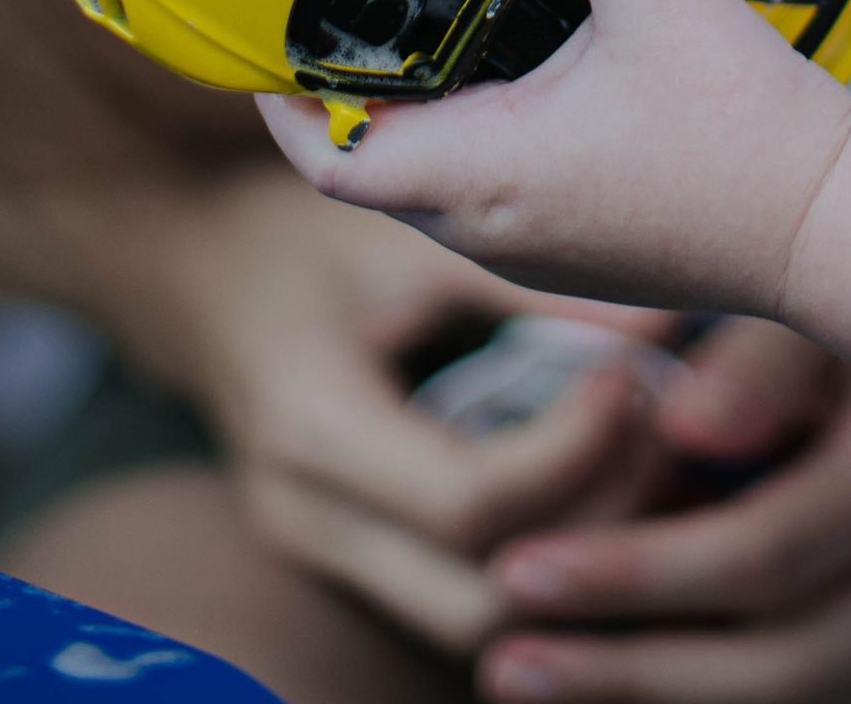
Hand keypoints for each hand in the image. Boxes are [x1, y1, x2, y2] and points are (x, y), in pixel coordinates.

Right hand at [110, 163, 682, 658]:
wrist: (182, 261)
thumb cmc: (293, 229)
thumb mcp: (400, 232)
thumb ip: (526, 279)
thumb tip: (667, 309)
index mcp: (312, 427)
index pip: (467, 505)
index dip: (572, 456)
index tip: (627, 379)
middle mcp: (307, 516)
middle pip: (478, 600)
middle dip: (590, 531)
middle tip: (651, 430)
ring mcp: (320, 550)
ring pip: (472, 622)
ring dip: (570, 559)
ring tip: (631, 458)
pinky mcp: (343, 553)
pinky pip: (453, 595)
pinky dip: (532, 556)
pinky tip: (586, 482)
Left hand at [259, 0, 850, 322]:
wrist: (838, 229)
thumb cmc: (747, 130)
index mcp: (488, 175)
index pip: (333, 161)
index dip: (279, 104)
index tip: (258, 41)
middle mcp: (494, 229)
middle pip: (373, 168)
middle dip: (344, 93)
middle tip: (337, 5)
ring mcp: (537, 253)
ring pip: (431, 185)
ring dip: (410, 116)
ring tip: (415, 21)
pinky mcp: (581, 251)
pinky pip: (487, 196)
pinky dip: (470, 137)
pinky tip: (509, 66)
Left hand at [480, 326, 850, 703]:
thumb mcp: (834, 295)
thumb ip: (762, 362)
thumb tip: (679, 427)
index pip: (758, 555)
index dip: (633, 575)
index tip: (513, 570)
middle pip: (776, 663)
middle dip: (627, 671)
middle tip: (498, 658)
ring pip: (796, 691)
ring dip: (657, 694)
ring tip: (526, 676)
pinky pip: (811, 683)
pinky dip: (711, 687)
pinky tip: (620, 671)